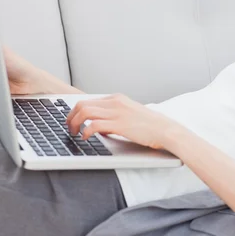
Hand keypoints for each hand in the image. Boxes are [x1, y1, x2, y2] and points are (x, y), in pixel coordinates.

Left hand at [65, 93, 180, 149]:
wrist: (165, 129)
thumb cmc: (150, 126)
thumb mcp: (130, 114)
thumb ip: (114, 116)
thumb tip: (100, 126)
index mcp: (117, 98)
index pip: (88, 100)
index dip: (76, 112)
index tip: (72, 121)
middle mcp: (115, 102)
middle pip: (82, 104)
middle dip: (71, 117)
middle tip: (69, 128)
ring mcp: (117, 112)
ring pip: (85, 112)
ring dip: (75, 123)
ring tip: (75, 133)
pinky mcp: (119, 124)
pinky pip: (94, 124)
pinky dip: (85, 131)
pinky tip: (86, 137)